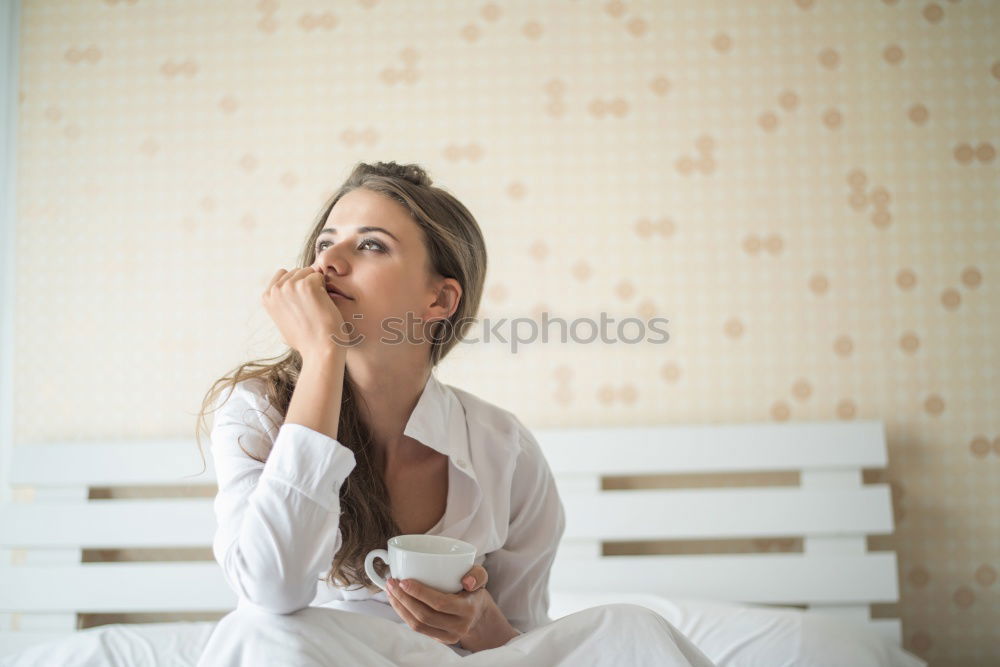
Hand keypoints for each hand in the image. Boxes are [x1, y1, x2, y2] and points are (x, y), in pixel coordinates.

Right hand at [261, 267, 350, 360]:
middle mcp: (276, 290)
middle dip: (307, 284)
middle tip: (311, 309)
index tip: (302, 304)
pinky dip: (325, 289)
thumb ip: (278, 306)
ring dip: (317, 286)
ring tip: (316, 308)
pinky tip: (323, 306)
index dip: (297, 285)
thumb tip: (271, 298)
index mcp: (267, 297)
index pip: (283, 274)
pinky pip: (320, 277)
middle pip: (297, 271)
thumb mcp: (282, 322)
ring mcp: (290, 286)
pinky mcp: (307, 285)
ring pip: (309, 272)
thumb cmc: (306, 340)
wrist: (320, 350)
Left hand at [385, 565, 515, 650]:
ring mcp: (448, 636)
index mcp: (468, 609)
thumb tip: (466, 581)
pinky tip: (396, 601)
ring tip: (390, 591)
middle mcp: (458, 626)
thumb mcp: (480, 577)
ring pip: (418, 625)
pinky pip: (417, 629)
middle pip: (424, 616)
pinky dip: (404, 614)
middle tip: (391, 582)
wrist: (477, 614)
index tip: (403, 581)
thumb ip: (477, 575)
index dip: (419, 593)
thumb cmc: (473, 590)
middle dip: (404, 599)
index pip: (440, 603)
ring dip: (400, 607)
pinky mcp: (438, 639)